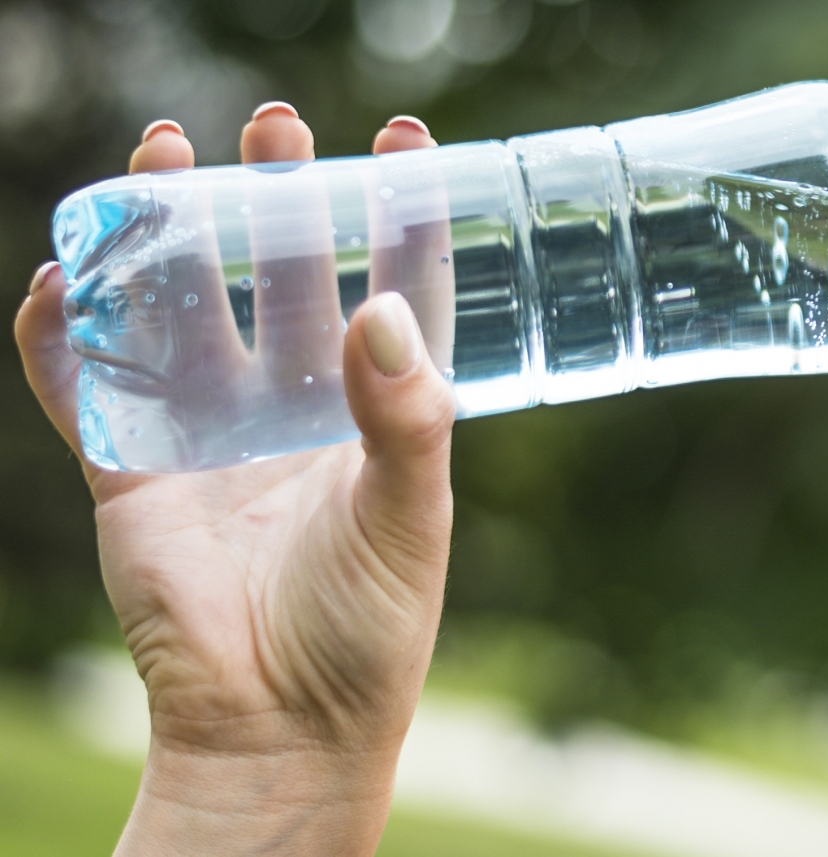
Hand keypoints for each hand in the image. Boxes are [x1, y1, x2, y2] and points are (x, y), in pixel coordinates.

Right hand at [13, 105, 454, 855]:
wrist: (281, 724)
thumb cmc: (368, 624)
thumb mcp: (410, 513)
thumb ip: (405, 415)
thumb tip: (379, 307)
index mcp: (373, 410)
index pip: (391, 288)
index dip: (396, 213)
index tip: (401, 140)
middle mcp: (292, 406)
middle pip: (279, 275)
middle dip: (273, 198)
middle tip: (275, 126)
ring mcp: (209, 432)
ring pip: (179, 307)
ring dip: (166, 232)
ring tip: (169, 151)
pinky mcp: (133, 469)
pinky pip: (86, 385)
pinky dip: (64, 333)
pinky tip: (61, 273)